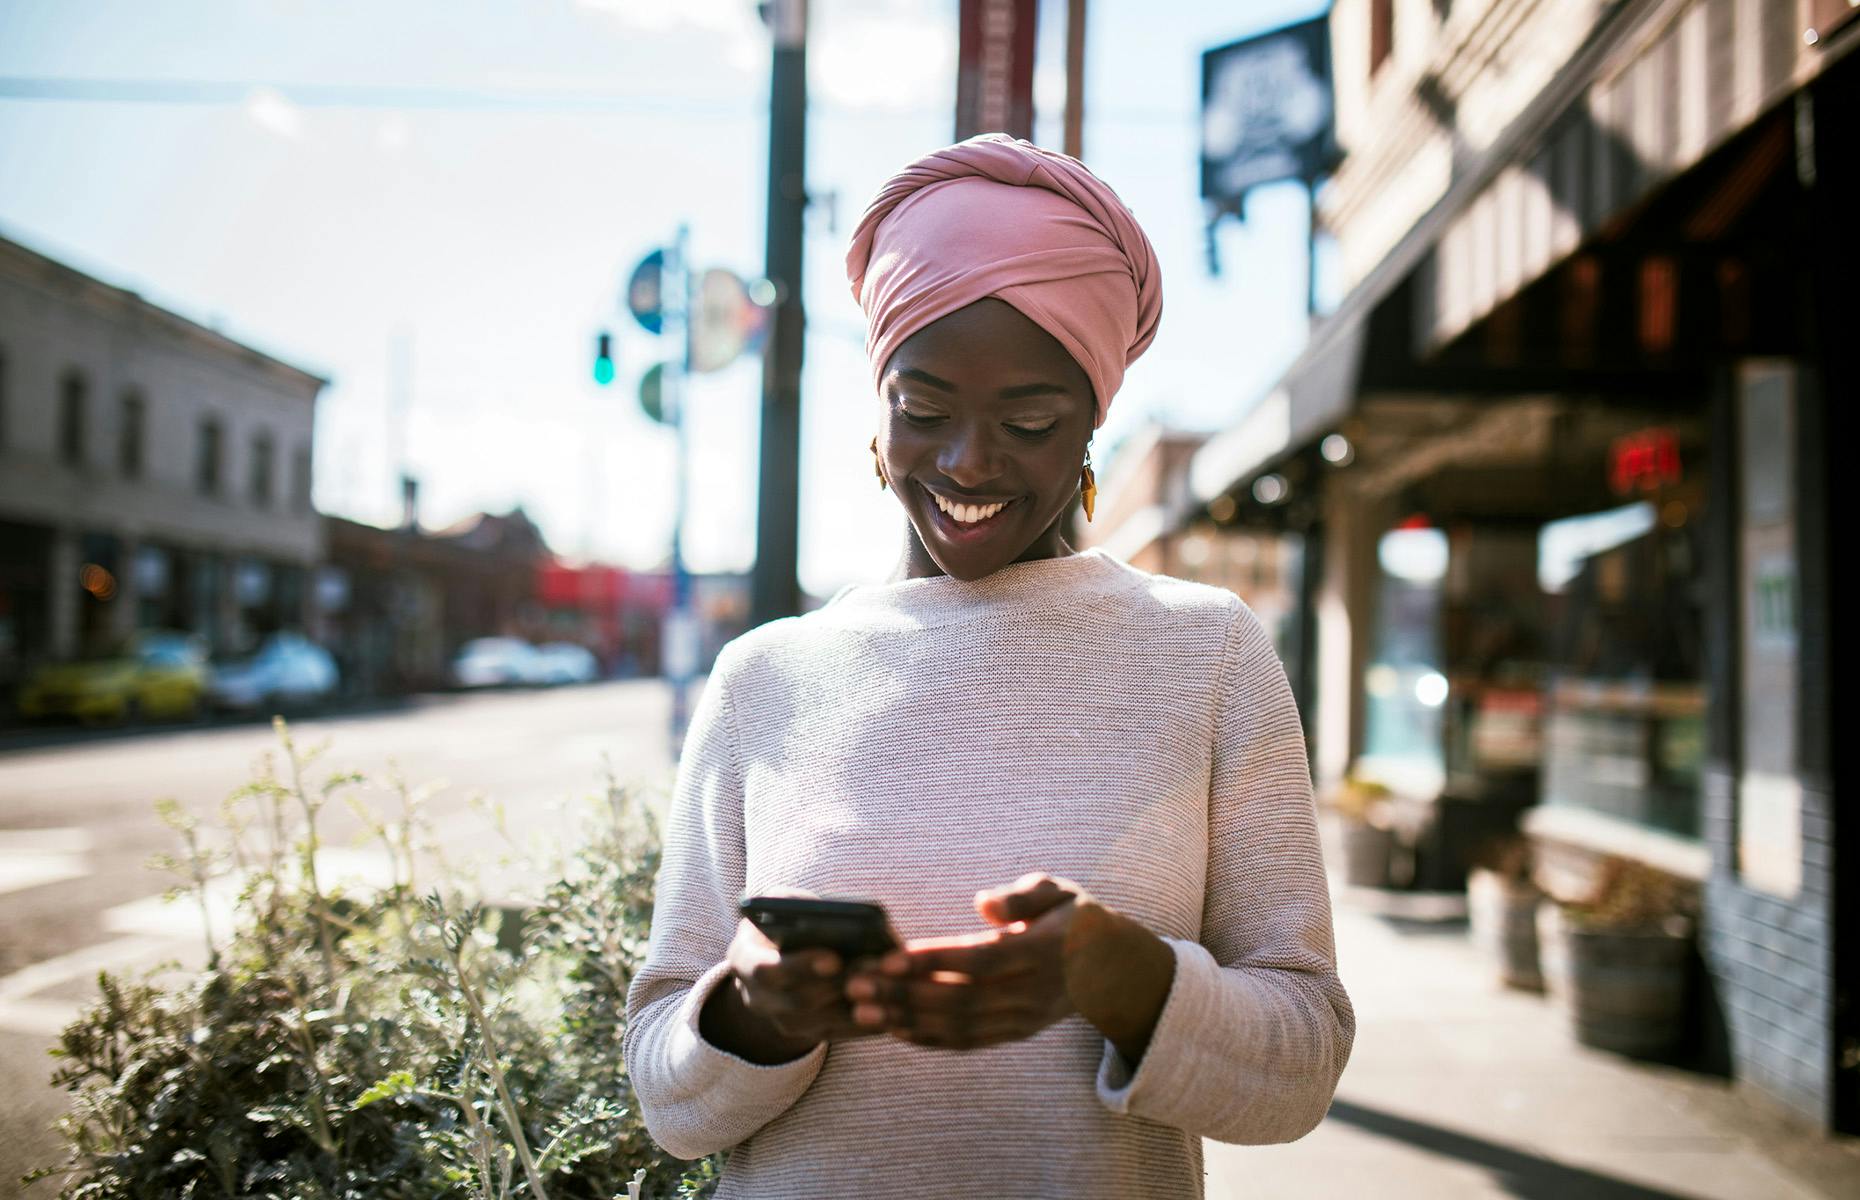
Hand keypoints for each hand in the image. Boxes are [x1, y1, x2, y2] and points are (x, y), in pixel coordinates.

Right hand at [699, 902, 876, 1064]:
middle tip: (875, 971)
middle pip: (800, 1001)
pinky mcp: (807, 1033)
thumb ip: (797, 905)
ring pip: (823, 1023)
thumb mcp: (778, 904)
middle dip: (841, 986)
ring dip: (858, 1005)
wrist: (769, 955)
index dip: (801, 967)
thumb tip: (835, 913)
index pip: (767, 970)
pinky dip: (865, 1023)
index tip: (834, 959)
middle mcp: (757, 998)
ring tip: (889, 986)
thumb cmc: (779, 920)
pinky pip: (838, 1034)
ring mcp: (782, 1021)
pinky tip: (892, 1007)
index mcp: (744, 960)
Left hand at [844, 872, 1175, 1061]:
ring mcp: (1024, 1019)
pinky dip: (929, 1039)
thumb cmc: (1075, 917)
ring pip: (960, 1027)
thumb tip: (983, 902)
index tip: (889, 959)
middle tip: (856, 985)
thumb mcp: (1059, 890)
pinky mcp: (1015, 1033)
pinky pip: (968, 1042)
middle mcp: (1032, 992)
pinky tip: (893, 1028)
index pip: (980, 961)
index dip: (934, 962)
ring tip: (862, 1010)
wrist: (1114, 968)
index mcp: (1042, 951)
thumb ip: (1022, 895)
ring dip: (907, 1020)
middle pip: (961, 1000)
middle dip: (903, 995)